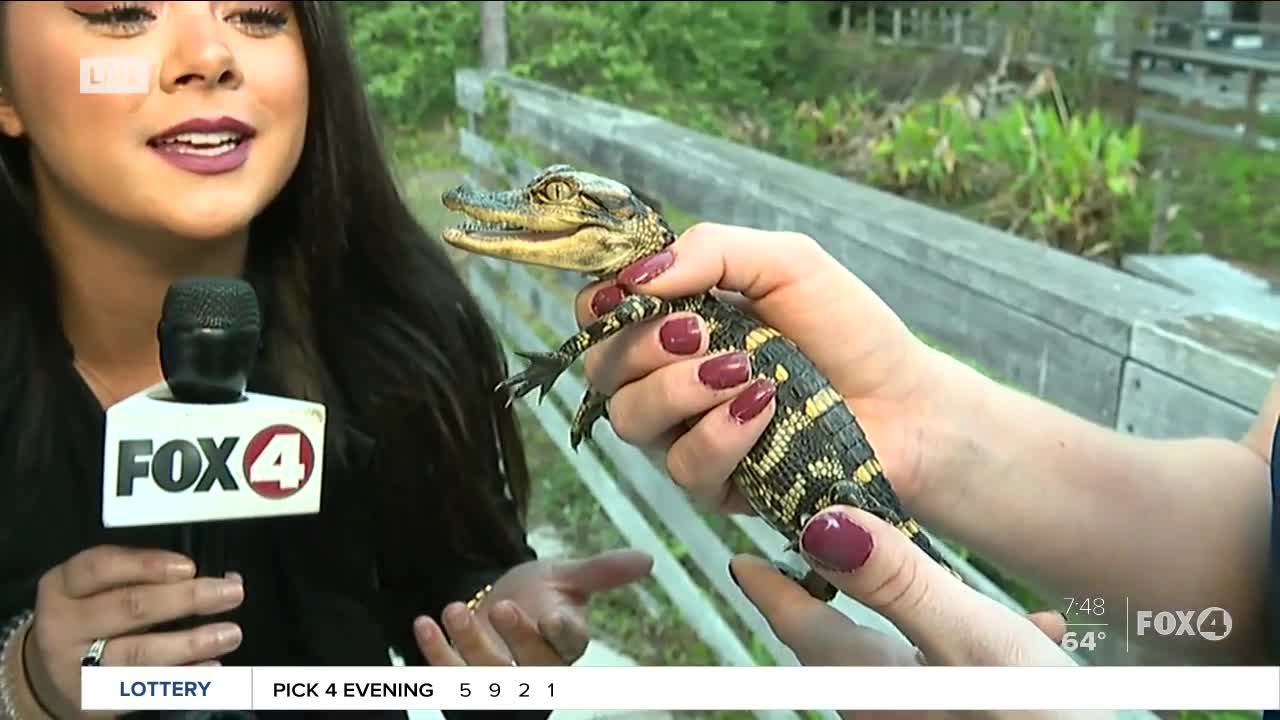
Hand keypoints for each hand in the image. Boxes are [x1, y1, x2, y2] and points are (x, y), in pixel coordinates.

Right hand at [24, 545, 244, 716]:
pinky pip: (146, 688)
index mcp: (63, 586)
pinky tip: (212, 666)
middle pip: (129, 608)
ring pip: (140, 652)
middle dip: (186, 598)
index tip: (189, 567)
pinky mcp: (94, 698)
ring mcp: (76, 666)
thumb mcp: (97, 587)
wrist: (50, 674)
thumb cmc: (90, 616)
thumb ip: (144, 575)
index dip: (147, 564)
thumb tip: (217, 575)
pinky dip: (184, 676)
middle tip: (231, 592)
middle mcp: (63, 626)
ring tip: (230, 633)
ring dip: (191, 642)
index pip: (101, 567)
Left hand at [412, 549, 652, 666]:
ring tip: (454, 607)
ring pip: (487, 674)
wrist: (497, 601)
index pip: (569, 645)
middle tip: (502, 605)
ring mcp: (499, 680)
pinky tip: (425, 623)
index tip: (554, 617)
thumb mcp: (567, 577)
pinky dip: (435, 653)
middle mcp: (537, 670)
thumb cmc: (540, 592)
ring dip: (469, 644)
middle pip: (531, 666)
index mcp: (567, 645)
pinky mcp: (464, 681)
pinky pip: (450, 675)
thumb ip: (602, 572)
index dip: (561, 634)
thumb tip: (648, 559)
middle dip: (516, 639)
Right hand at [573, 223, 940, 512]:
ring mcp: (687, 433)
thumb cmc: (848, 329)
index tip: (633, 295)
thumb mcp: (785, 262)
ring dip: (678, 389)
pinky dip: (718, 434)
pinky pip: (684, 466)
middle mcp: (668, 377)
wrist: (907, 401)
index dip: (602, 304)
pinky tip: (763, 410)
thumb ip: (710, 251)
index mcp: (676, 319)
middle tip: (698, 331)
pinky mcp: (716, 484)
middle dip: (639, 346)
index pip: (600, 313)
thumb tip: (634, 277)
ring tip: (744, 370)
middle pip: (600, 368)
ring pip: (629, 418)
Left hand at [730, 506, 1078, 719]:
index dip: (771, 588)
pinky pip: (966, 678)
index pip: (803, 629)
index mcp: (877, 688)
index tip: (741, 561)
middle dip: (837, 596)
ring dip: (920, 613)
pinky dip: (987, 646)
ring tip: (935, 574)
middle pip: (848, 644)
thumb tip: (823, 526)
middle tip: (823, 551)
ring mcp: (933, 716)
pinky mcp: (979, 717)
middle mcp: (894, 710)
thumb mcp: (974, 641)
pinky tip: (1038, 630)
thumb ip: (900, 583)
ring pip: (910, 658)